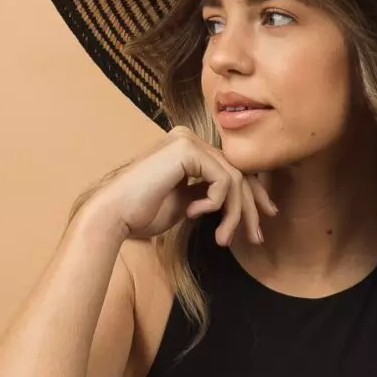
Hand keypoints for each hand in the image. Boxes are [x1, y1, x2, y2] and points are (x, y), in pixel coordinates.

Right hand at [81, 126, 277, 245]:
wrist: (113, 216)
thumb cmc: (141, 214)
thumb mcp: (185, 203)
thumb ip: (208, 196)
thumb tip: (236, 202)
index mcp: (186, 149)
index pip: (231, 169)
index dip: (252, 195)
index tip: (263, 220)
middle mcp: (188, 138)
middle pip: (238, 172)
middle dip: (251, 207)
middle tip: (257, 235)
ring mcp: (187, 140)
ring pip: (235, 178)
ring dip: (234, 213)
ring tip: (223, 238)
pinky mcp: (187, 150)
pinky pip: (224, 179)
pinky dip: (217, 202)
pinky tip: (196, 213)